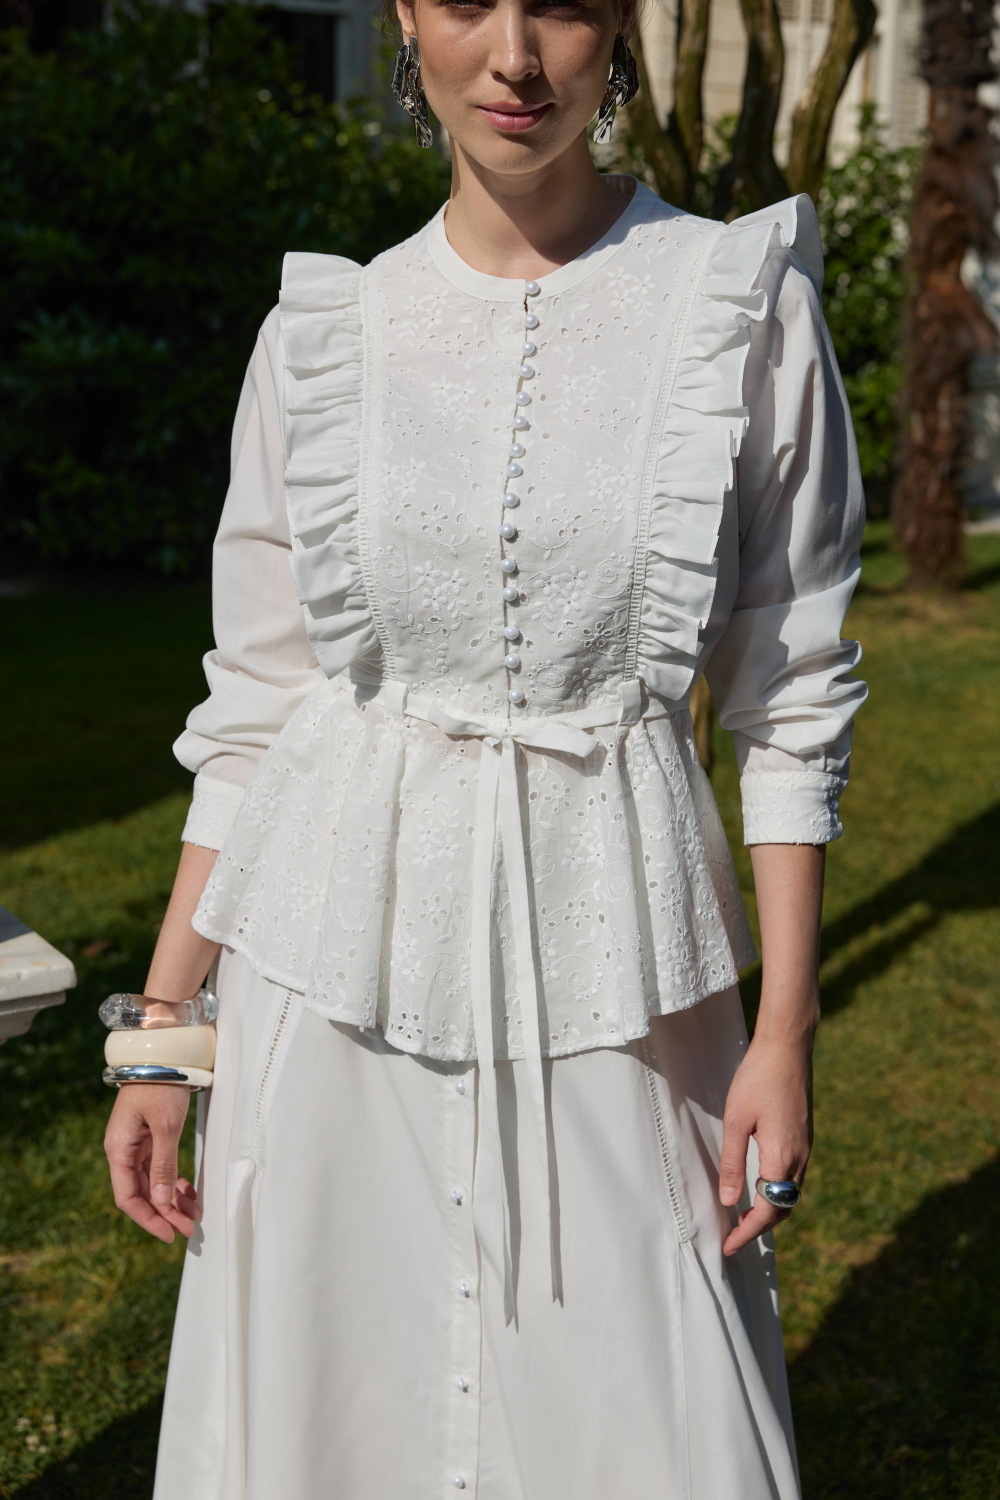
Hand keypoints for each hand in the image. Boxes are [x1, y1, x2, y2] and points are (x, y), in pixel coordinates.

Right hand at [104, 1084, 198, 1243]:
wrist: (163, 1053)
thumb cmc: (161, 1085)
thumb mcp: (166, 1126)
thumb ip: (164, 1165)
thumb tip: (162, 1201)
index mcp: (119, 1150)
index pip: (128, 1197)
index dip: (148, 1218)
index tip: (168, 1235)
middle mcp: (124, 1150)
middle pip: (143, 1192)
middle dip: (165, 1213)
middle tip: (189, 1229)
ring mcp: (137, 1144)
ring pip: (154, 1182)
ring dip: (173, 1200)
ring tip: (194, 1215)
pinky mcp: (150, 1137)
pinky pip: (161, 1167)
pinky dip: (175, 1181)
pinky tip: (190, 1193)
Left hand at [718, 1033, 812, 1257]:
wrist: (788, 1048)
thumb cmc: (757, 1079)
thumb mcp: (736, 1120)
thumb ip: (733, 1163)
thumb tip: (730, 1202)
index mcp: (782, 1158)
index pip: (768, 1212)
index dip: (748, 1233)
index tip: (728, 1247)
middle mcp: (800, 1159)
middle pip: (783, 1209)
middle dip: (760, 1228)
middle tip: (733, 1237)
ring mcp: (806, 1148)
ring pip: (790, 1195)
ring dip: (770, 1211)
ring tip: (744, 1218)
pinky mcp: (804, 1137)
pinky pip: (793, 1178)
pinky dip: (777, 1193)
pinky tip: (760, 1187)